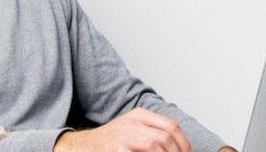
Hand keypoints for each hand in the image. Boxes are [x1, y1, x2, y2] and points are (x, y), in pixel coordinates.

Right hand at [54, 108, 190, 151]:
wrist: (81, 147)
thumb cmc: (109, 143)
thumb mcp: (132, 130)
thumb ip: (153, 134)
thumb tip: (178, 147)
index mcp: (140, 115)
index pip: (172, 126)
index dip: (184, 144)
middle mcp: (132, 123)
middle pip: (166, 137)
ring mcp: (122, 136)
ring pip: (155, 146)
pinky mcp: (114, 149)